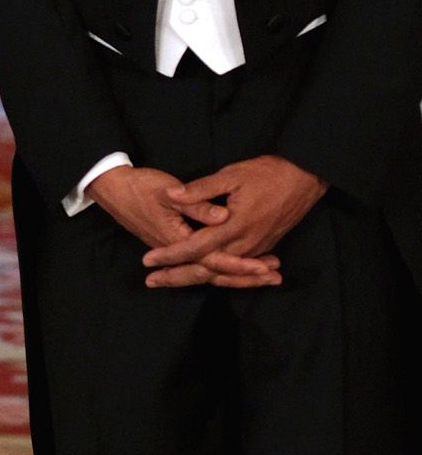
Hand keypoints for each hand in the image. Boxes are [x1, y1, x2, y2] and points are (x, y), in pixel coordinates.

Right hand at [81, 165, 271, 287]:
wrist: (113, 187)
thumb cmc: (140, 186)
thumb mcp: (167, 191)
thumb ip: (197, 204)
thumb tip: (223, 216)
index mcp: (176, 238)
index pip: (213, 258)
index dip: (240, 263)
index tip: (264, 266)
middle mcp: (176, 249)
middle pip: (214, 272)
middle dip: (245, 277)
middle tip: (274, 278)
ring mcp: (174, 248)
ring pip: (209, 271)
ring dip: (238, 275)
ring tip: (266, 276)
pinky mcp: (175, 243)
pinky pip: (203, 263)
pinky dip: (224, 267)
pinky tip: (240, 265)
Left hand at [141, 155, 323, 288]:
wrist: (307, 177)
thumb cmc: (269, 173)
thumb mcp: (232, 175)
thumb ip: (201, 189)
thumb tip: (172, 195)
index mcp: (235, 226)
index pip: (195, 247)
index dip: (171, 255)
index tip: (147, 260)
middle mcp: (247, 243)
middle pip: (208, 268)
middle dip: (178, 276)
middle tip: (151, 281)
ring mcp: (259, 247)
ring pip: (224, 272)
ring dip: (198, 278)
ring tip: (171, 281)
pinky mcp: (266, 246)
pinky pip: (239, 268)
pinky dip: (221, 275)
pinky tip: (205, 276)